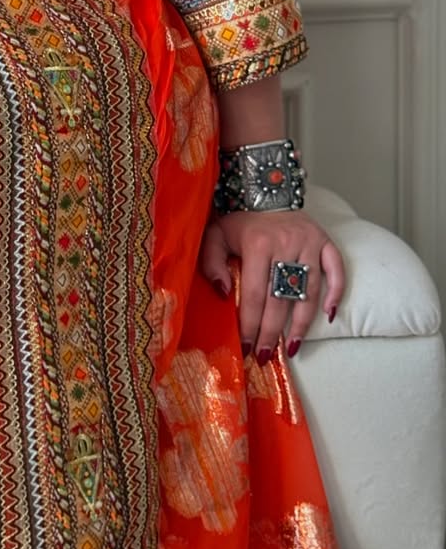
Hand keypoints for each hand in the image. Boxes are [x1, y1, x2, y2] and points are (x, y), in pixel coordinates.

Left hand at [199, 210, 344, 361]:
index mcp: (257, 245)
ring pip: (308, 291)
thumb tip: (224, 293)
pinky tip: (328, 315)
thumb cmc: (239, 221)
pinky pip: (336, 269)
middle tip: (265, 355)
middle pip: (279, 299)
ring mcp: (309, 243)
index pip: (254, 294)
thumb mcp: (215, 236)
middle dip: (271, 331)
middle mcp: (285, 245)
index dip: (251, 323)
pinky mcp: (325, 241)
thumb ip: (212, 263)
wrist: (267, 192)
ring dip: (301, 322)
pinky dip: (336, 292)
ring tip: (292, 347)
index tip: (247, 346)